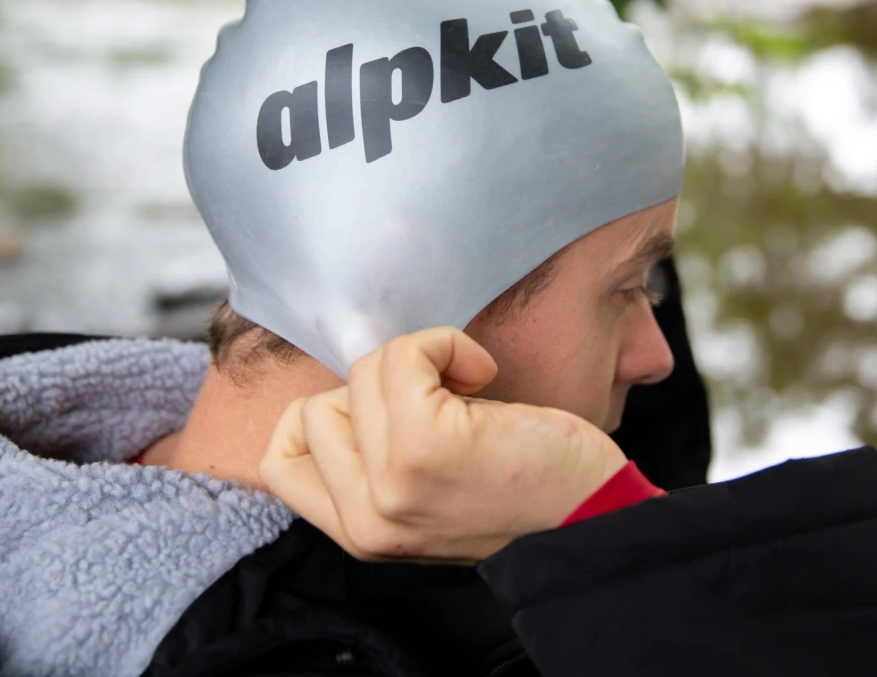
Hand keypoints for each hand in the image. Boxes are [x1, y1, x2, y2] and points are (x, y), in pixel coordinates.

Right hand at [259, 327, 628, 563]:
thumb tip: (349, 382)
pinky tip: (482, 375)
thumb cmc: (525, 491)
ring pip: (362, 373)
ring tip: (470, 396)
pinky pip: (403, 356)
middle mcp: (365, 519)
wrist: (597, 517)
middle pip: (318, 403)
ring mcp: (391, 484)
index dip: (326, 416)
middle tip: (444, 409)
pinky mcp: (425, 446)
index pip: (278, 457)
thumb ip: (373, 462)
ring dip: (422, 363)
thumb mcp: (426, 493)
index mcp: (360, 532)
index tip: (388, 416)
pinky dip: (444, 345)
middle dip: (382, 389)